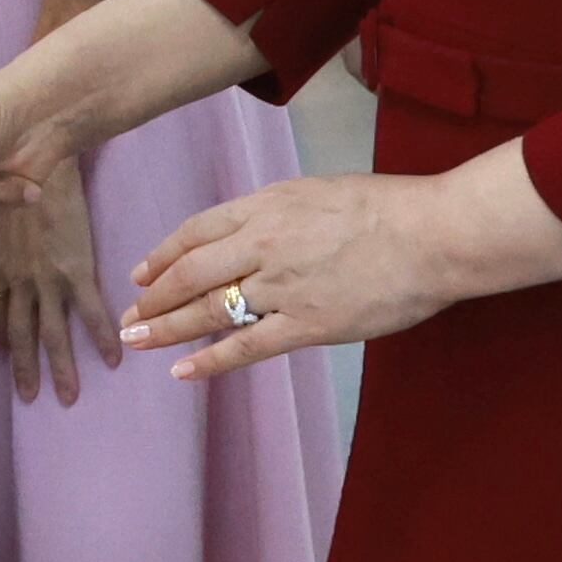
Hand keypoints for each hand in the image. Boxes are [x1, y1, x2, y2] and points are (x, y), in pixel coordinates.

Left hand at [0, 166, 119, 401]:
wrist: (31, 150)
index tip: (2, 353)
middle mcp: (16, 277)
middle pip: (19, 332)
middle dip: (24, 368)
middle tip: (29, 399)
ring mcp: (46, 276)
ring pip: (52, 332)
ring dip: (60, 367)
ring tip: (68, 398)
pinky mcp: (75, 267)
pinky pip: (91, 310)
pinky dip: (102, 336)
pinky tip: (113, 359)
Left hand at [122, 173, 452, 379]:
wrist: (434, 234)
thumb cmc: (388, 208)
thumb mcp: (318, 192)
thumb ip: (279, 213)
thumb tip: (253, 231)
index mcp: (267, 205)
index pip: (196, 231)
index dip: (163, 254)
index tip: (141, 272)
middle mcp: (263, 243)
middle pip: (190, 272)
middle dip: (152, 297)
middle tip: (128, 315)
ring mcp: (282, 286)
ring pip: (208, 309)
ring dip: (166, 326)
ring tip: (136, 339)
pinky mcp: (306, 324)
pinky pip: (245, 346)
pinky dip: (208, 360)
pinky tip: (181, 370)